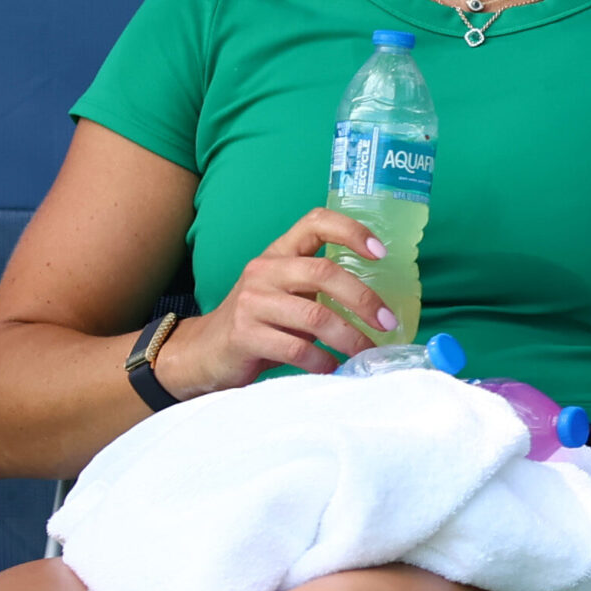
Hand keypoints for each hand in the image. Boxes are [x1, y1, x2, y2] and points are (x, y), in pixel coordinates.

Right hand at [153, 208, 398, 394]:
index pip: (316, 222)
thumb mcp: (284, 292)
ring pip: (315, 317)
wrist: (203, 351)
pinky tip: (333, 367)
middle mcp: (264, 271)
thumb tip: (378, 305)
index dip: (351, 231)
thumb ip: (318, 288)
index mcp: (279, 253)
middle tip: (387, 322)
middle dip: (363, 299)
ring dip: (349, 338)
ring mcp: (252, 303)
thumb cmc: (257, 321)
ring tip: (366, 352)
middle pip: (324, 273)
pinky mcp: (245, 336)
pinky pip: (296, 349)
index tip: (382, 252)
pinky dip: (323, 361)